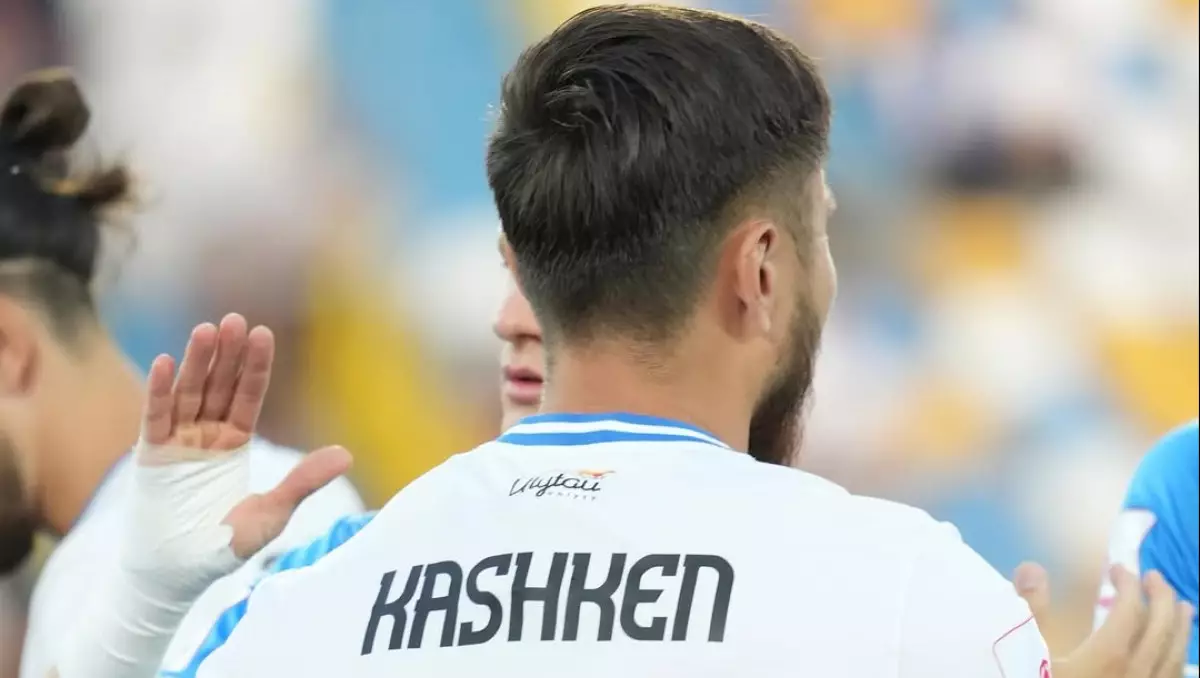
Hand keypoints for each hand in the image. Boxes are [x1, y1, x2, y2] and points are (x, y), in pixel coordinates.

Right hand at [142, 313, 351, 558]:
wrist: (178, 575)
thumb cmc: (224, 547)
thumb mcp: (273, 512)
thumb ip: (303, 481)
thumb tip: (347, 455)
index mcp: (235, 443)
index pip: (247, 395)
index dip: (255, 366)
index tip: (263, 333)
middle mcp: (206, 435)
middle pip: (217, 385)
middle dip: (226, 354)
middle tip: (235, 318)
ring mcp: (177, 442)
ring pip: (188, 393)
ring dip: (195, 361)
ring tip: (206, 330)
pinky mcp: (151, 456)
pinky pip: (155, 418)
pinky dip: (159, 391)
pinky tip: (165, 363)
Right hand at [1016, 562, 1193, 677]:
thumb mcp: (1025, 658)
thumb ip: (1031, 612)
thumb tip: (1034, 568)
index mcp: (1108, 657)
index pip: (1130, 609)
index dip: (1128, 583)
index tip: (1118, 568)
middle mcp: (1136, 675)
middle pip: (1162, 629)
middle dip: (1161, 597)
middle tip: (1153, 577)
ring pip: (1175, 657)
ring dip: (1180, 627)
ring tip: (1182, 607)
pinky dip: (1177, 661)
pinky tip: (1173, 656)